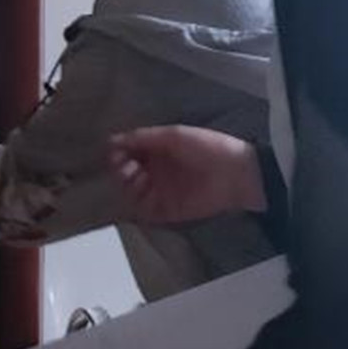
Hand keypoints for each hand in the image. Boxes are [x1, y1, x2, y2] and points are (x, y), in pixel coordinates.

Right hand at [109, 125, 265, 224]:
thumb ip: (143, 138)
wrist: (235, 173)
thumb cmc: (206, 147)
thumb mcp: (173, 135)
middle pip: (126, 174)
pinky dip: (138, 208)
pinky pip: (146, 213)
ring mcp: (162, 192)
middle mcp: (157, 171)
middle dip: (120, 169)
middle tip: (124, 166)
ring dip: (128, 185)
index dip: (119, 152)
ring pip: (133, 193)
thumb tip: (112, 140)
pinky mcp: (169, 211)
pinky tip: (141, 196)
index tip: (115, 152)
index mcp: (158, 151)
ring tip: (137, 177)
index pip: (129, 152)